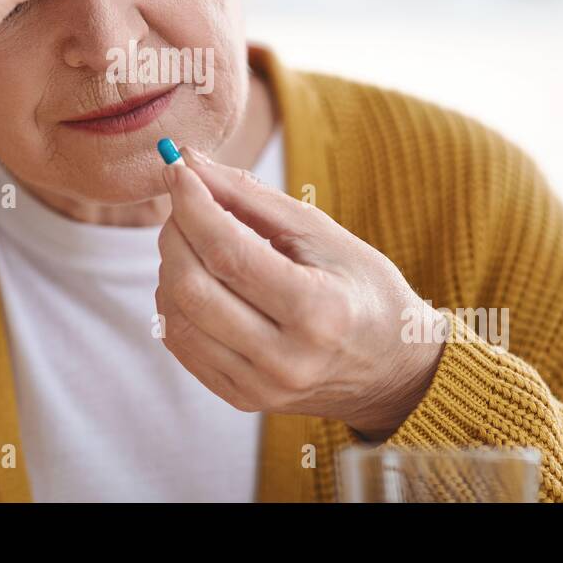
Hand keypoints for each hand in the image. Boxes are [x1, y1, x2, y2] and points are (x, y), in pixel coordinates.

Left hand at [155, 145, 447, 440]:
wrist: (393, 368)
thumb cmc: (363, 288)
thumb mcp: (322, 232)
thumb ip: (251, 198)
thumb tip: (189, 163)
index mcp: (317, 312)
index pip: (228, 254)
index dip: (193, 207)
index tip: (178, 171)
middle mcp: (285, 359)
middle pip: (192, 288)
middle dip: (175, 233)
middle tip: (186, 204)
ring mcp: (260, 387)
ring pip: (177, 318)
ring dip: (170, 266)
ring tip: (192, 240)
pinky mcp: (241, 399)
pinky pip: (181, 345)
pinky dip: (174, 302)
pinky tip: (194, 277)